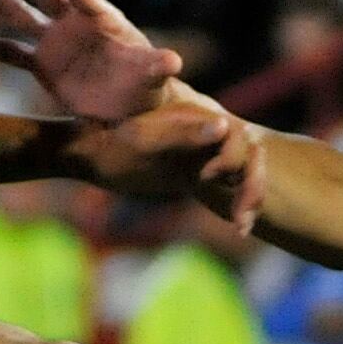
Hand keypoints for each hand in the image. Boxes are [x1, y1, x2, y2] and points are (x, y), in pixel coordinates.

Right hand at [0, 0, 180, 124]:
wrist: (132, 108)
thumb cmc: (147, 85)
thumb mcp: (153, 76)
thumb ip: (158, 67)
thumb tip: (174, 61)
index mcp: (100, 19)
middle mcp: (73, 24)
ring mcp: (55, 42)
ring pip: (19, 15)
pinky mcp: (43, 65)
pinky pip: (11, 53)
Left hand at [66, 98, 266, 223]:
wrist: (90, 156)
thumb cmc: (111, 146)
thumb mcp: (146, 142)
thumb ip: (184, 134)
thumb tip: (223, 126)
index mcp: (199, 115)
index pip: (239, 137)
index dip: (238, 163)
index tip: (210, 183)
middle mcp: (208, 131)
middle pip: (251, 157)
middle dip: (252, 187)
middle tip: (241, 222)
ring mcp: (205, 152)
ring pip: (245, 174)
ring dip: (250, 198)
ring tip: (241, 228)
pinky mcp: (199, 172)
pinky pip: (231, 188)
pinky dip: (239, 205)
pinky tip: (239, 228)